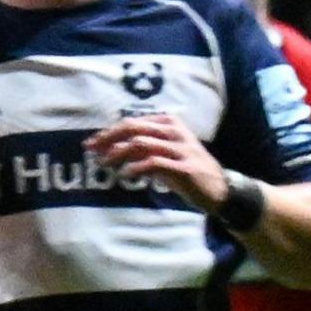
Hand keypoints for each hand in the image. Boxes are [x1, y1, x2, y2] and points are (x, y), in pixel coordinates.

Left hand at [86, 113, 229, 211]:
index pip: (132, 122)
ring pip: (141, 143)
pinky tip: (125, 175)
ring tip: (104, 163)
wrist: (219, 189)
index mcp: (169, 123)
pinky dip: (136, 168)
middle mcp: (174, 131)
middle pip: (134, 127)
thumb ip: (143, 148)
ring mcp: (180, 148)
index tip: (92, 143)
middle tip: (91, 149)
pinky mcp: (184, 167)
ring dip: (118, 153)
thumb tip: (111, 149)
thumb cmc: (187, 171)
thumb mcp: (164, 154)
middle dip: (108, 137)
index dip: (109, 132)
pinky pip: (154, 163)